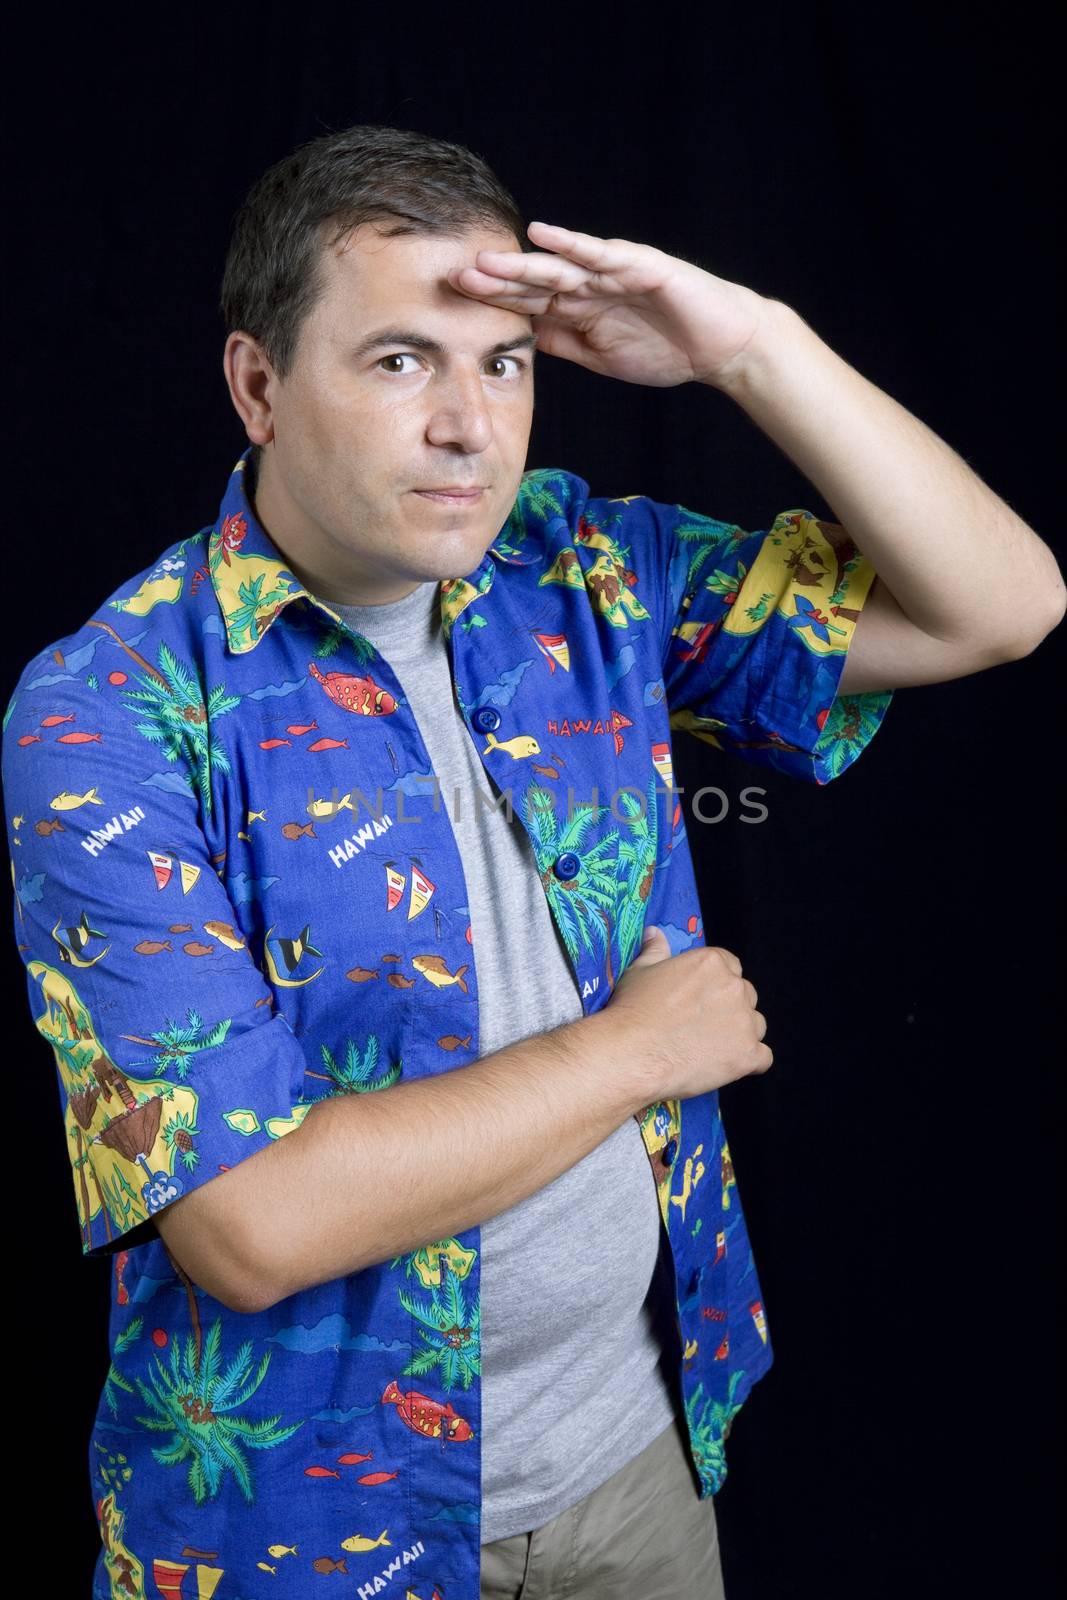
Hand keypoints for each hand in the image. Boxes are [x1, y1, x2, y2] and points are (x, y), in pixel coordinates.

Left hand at [446, 220, 770, 387]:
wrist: (722, 347)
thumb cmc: (667, 349)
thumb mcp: (601, 357)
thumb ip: (563, 344)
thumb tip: (522, 339)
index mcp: (579, 308)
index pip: (527, 303)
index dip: (492, 302)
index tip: (453, 304)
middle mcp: (589, 284)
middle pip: (533, 281)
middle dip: (494, 280)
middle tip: (454, 276)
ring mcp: (613, 272)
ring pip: (558, 266)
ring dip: (521, 263)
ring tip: (485, 260)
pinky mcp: (641, 265)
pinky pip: (601, 254)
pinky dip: (572, 244)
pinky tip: (543, 234)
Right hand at [603, 924, 772, 1098]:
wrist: (632, 1053)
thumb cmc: (633, 1009)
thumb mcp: (639, 971)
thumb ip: (654, 951)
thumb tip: (655, 933)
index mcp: (713, 962)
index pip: (730, 966)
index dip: (716, 983)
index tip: (699, 998)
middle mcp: (735, 988)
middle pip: (745, 995)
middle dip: (729, 1008)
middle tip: (701, 1025)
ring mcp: (745, 1022)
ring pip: (756, 1025)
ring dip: (740, 1034)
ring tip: (710, 1048)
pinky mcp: (748, 1055)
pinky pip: (763, 1058)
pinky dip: (749, 1062)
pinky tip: (726, 1066)